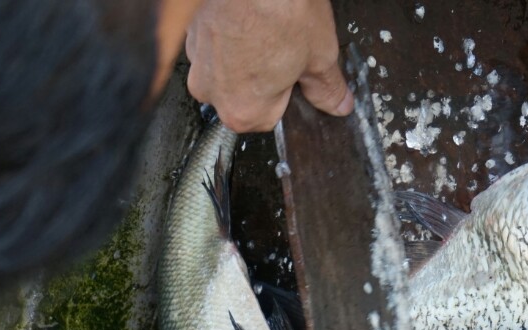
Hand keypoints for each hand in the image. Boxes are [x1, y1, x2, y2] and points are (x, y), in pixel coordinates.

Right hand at [185, 0, 353, 132]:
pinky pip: (215, 46)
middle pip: (246, 96)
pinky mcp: (190, 33)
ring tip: (270, 31)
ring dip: (248, 56)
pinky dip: (232, 36)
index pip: (270, 120)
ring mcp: (196, 61)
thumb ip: (327, 88)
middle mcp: (212, 92)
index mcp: (243, 110)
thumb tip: (337, 103)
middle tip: (288, 50)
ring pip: (228, 71)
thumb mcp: (319, 56)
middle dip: (267, 77)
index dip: (289, 96)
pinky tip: (251, 19)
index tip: (298, 76)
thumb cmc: (280, 8)